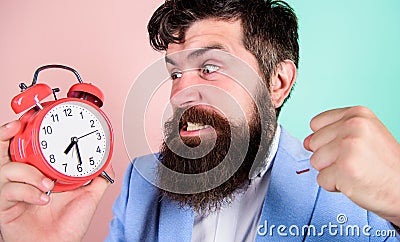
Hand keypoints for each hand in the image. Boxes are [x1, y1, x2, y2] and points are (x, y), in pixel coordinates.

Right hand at [0, 120, 113, 241]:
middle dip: (7, 136)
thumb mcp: (89, 195)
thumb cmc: (69, 224)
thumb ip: (98, 176)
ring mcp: (12, 191)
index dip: (23, 130)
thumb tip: (108, 160)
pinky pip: (7, 190)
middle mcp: (23, 178)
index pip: (26, 145)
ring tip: (48, 185)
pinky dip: (26, 191)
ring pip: (6, 168)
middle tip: (19, 128)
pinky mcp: (5, 206)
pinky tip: (42, 199)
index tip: (29, 117)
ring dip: (29, 173)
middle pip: (5, 149)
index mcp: (40, 171)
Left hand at [304, 106, 399, 225]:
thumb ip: (333, 133)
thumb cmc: (384, 165)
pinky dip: (334, 185)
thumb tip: (306, 141)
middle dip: (329, 157)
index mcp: (357, 114)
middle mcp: (352, 126)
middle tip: (354, 161)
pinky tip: (354, 181)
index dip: (327, 140)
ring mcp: (347, 146)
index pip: (316, 123)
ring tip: (354, 171)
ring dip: (331, 171)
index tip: (347, 147)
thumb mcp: (364, 136)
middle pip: (313, 143)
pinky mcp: (343, 168)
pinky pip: (321, 179)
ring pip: (315, 161)